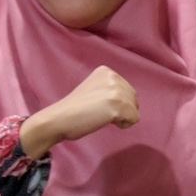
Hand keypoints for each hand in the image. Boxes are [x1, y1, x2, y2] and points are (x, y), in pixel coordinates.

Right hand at [20, 67, 139, 157]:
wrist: (60, 118)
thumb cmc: (75, 109)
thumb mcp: (93, 89)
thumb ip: (109, 89)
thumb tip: (130, 101)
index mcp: (106, 71)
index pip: (126, 90)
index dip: (115, 102)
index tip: (97, 105)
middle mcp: (113, 77)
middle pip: (133, 98)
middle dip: (121, 109)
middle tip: (99, 112)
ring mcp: (116, 90)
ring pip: (134, 109)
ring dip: (121, 117)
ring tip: (101, 116)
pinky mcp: (118, 105)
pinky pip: (134, 119)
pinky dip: (124, 125)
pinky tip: (107, 122)